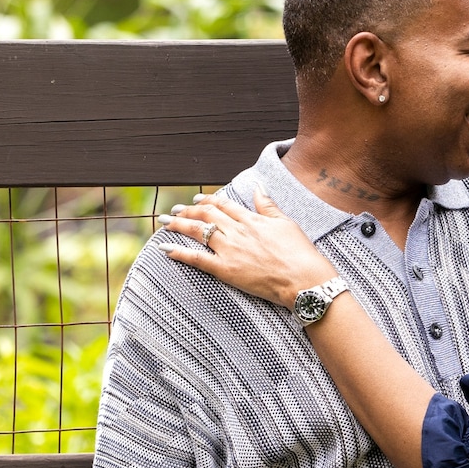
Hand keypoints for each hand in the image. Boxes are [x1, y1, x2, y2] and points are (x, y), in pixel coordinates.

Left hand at [161, 189, 336, 307]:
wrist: (304, 280)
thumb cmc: (300, 254)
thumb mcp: (286, 223)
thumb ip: (267, 206)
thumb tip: (258, 187)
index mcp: (251, 220)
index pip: (224, 205)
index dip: (208, 200)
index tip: (198, 199)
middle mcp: (237, 231)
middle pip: (207, 215)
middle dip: (188, 210)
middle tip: (176, 210)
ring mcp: (230, 250)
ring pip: (198, 231)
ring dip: (178, 224)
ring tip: (164, 221)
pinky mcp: (226, 270)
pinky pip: (197, 259)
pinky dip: (179, 252)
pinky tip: (165, 248)